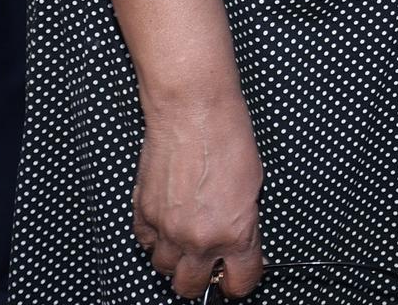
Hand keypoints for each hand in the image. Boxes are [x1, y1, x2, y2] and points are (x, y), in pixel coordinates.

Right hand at [132, 90, 266, 298]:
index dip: (240, 280)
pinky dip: (154, 238)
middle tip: (209, 261)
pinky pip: (144, 242)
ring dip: (176, 259)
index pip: (239, 282)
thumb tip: (239, 238)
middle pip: (191, 287)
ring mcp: (166, 228)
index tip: (238, 274)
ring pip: (164, 269)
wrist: (193, 109)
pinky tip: (166, 223)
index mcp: (233, 234)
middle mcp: (198, 239)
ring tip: (186, 240)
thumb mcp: (254, 184)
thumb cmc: (227, 136)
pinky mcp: (143, 211)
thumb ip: (244, 221)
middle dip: (202, 278)